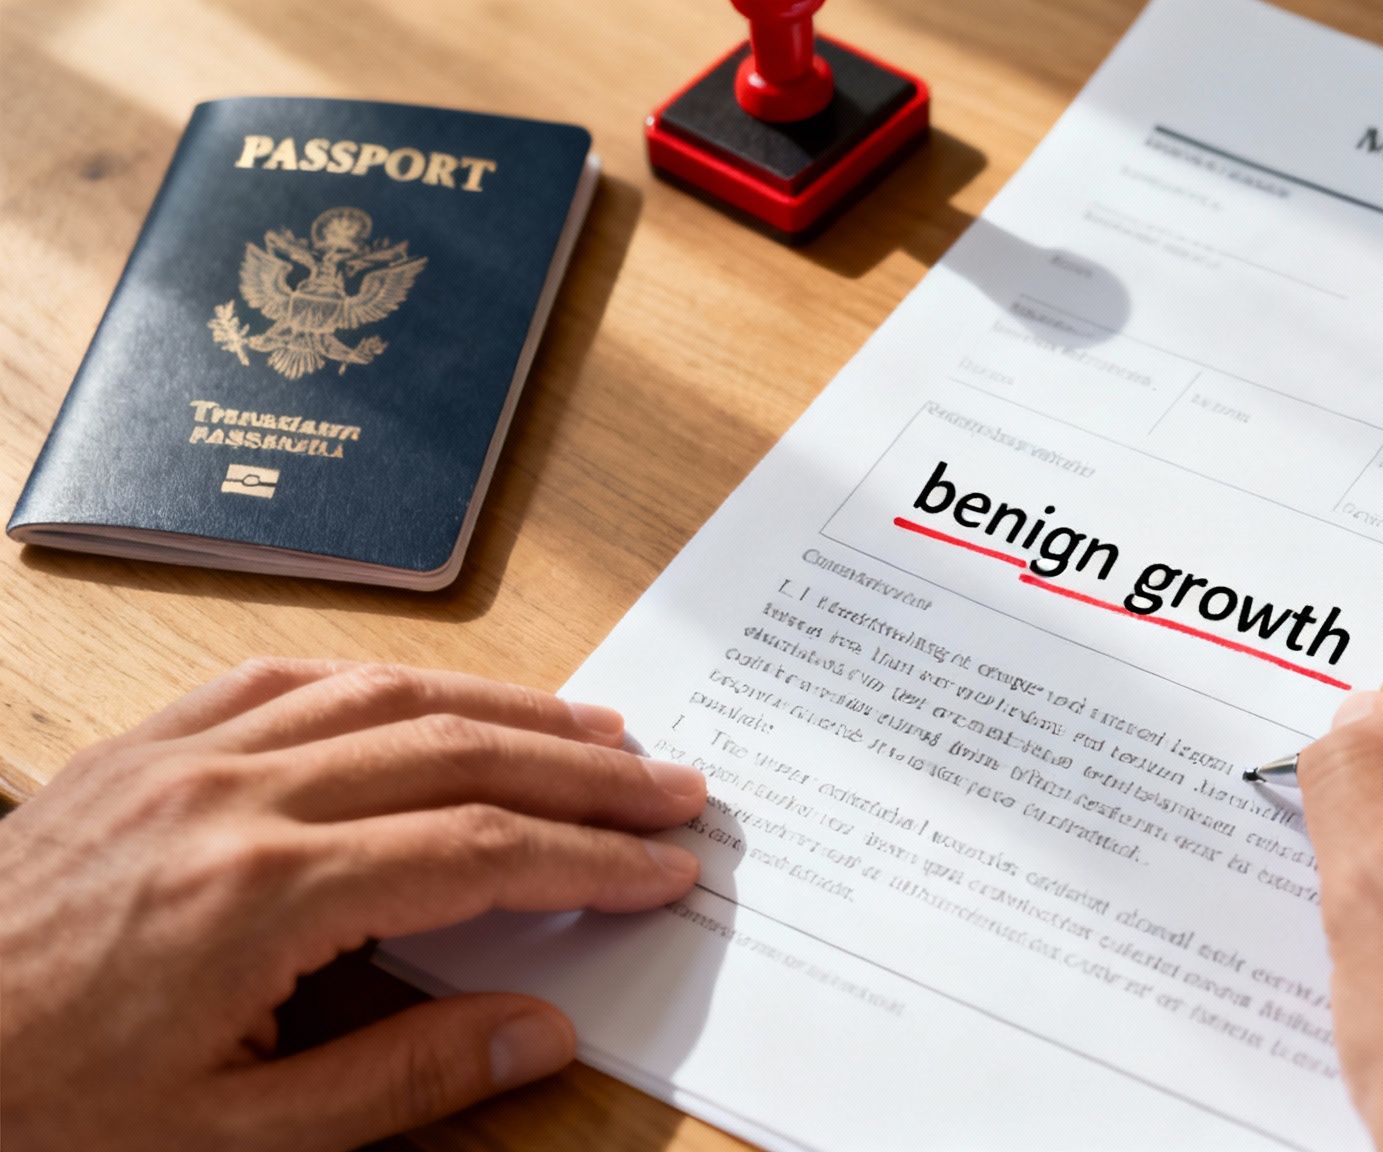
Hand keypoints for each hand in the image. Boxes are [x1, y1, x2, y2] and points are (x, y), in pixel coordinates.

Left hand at [0, 660, 705, 1150]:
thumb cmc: (43, 1110)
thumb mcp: (230, 1142)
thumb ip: (401, 1081)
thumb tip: (541, 1032)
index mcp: (261, 896)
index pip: (481, 855)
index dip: (591, 858)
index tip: (664, 865)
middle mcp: (232, 798)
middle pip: (457, 754)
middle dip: (584, 769)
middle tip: (672, 783)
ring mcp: (181, 758)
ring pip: (384, 696)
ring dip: (506, 708)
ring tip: (594, 728)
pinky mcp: (140, 749)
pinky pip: (281, 677)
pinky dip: (380, 679)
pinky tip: (430, 696)